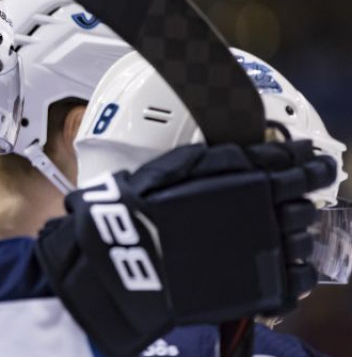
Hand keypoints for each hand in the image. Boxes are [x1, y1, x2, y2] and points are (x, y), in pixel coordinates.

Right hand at [35, 140, 335, 356]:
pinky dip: (298, 274)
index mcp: (251, 184)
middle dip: (303, 198)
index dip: (309, 163)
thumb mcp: (184, 163)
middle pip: (305, 206)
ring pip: (304, 243)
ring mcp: (264, 256)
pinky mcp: (257, 289)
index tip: (313, 161)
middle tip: (295, 195)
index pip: (299, 170)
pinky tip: (286, 266)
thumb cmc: (146, 205)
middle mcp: (265, 219)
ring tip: (285, 232)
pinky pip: (295, 283)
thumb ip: (229, 156)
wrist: (127, 254)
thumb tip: (274, 151)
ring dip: (300, 234)